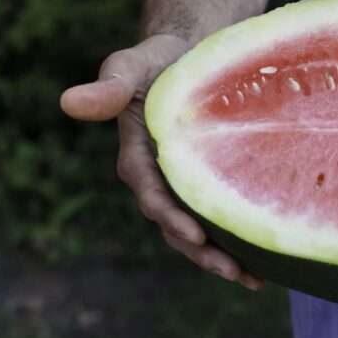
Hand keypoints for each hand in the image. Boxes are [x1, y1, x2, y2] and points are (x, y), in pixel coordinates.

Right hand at [60, 34, 262, 290]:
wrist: (186, 57)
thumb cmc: (156, 60)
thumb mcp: (131, 66)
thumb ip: (109, 86)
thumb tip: (68, 101)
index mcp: (136, 158)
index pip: (151, 194)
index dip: (170, 216)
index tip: (195, 234)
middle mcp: (158, 182)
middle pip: (176, 226)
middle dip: (202, 253)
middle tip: (234, 272)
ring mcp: (182, 189)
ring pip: (198, 233)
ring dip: (222, 259)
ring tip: (254, 280)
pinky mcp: (208, 188)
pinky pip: (220, 220)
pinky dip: (240, 241)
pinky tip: (270, 259)